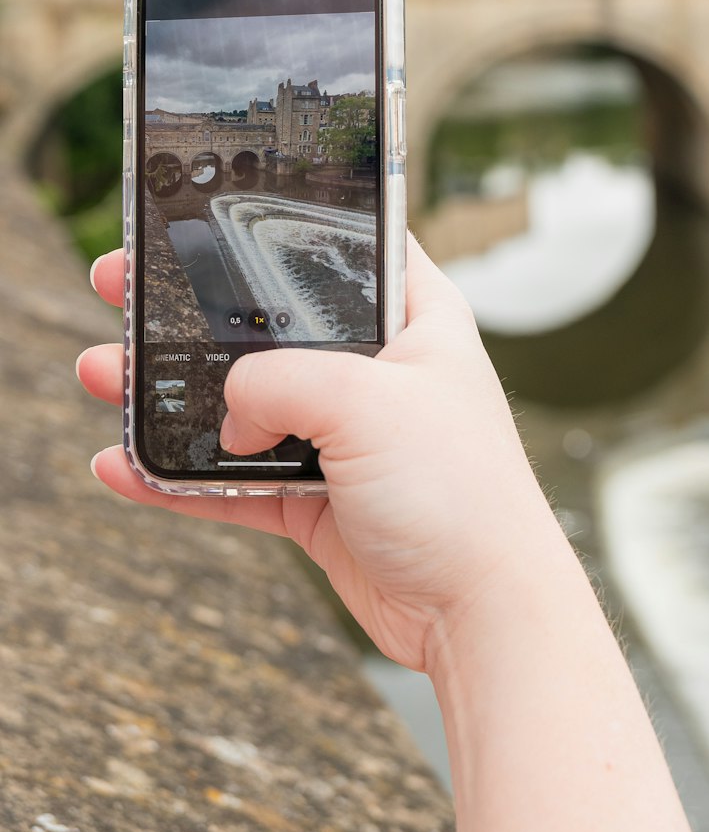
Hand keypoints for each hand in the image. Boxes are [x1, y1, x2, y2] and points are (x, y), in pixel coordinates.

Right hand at [79, 236, 559, 671]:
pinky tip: (124, 468)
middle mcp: (379, 371)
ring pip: (242, 405)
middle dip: (192, 312)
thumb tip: (232, 414)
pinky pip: (236, 481)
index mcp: (414, 318)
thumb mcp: (365, 401)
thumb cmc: (458, 490)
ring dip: (172, 395)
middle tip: (123, 288)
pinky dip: (182, 477)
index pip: (342, 246)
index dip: (271, 229)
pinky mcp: (322, 501)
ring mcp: (347, 438)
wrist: (481, 611)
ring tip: (103, 373)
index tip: (200, 220)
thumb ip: (279, 382)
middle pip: (270, 328)